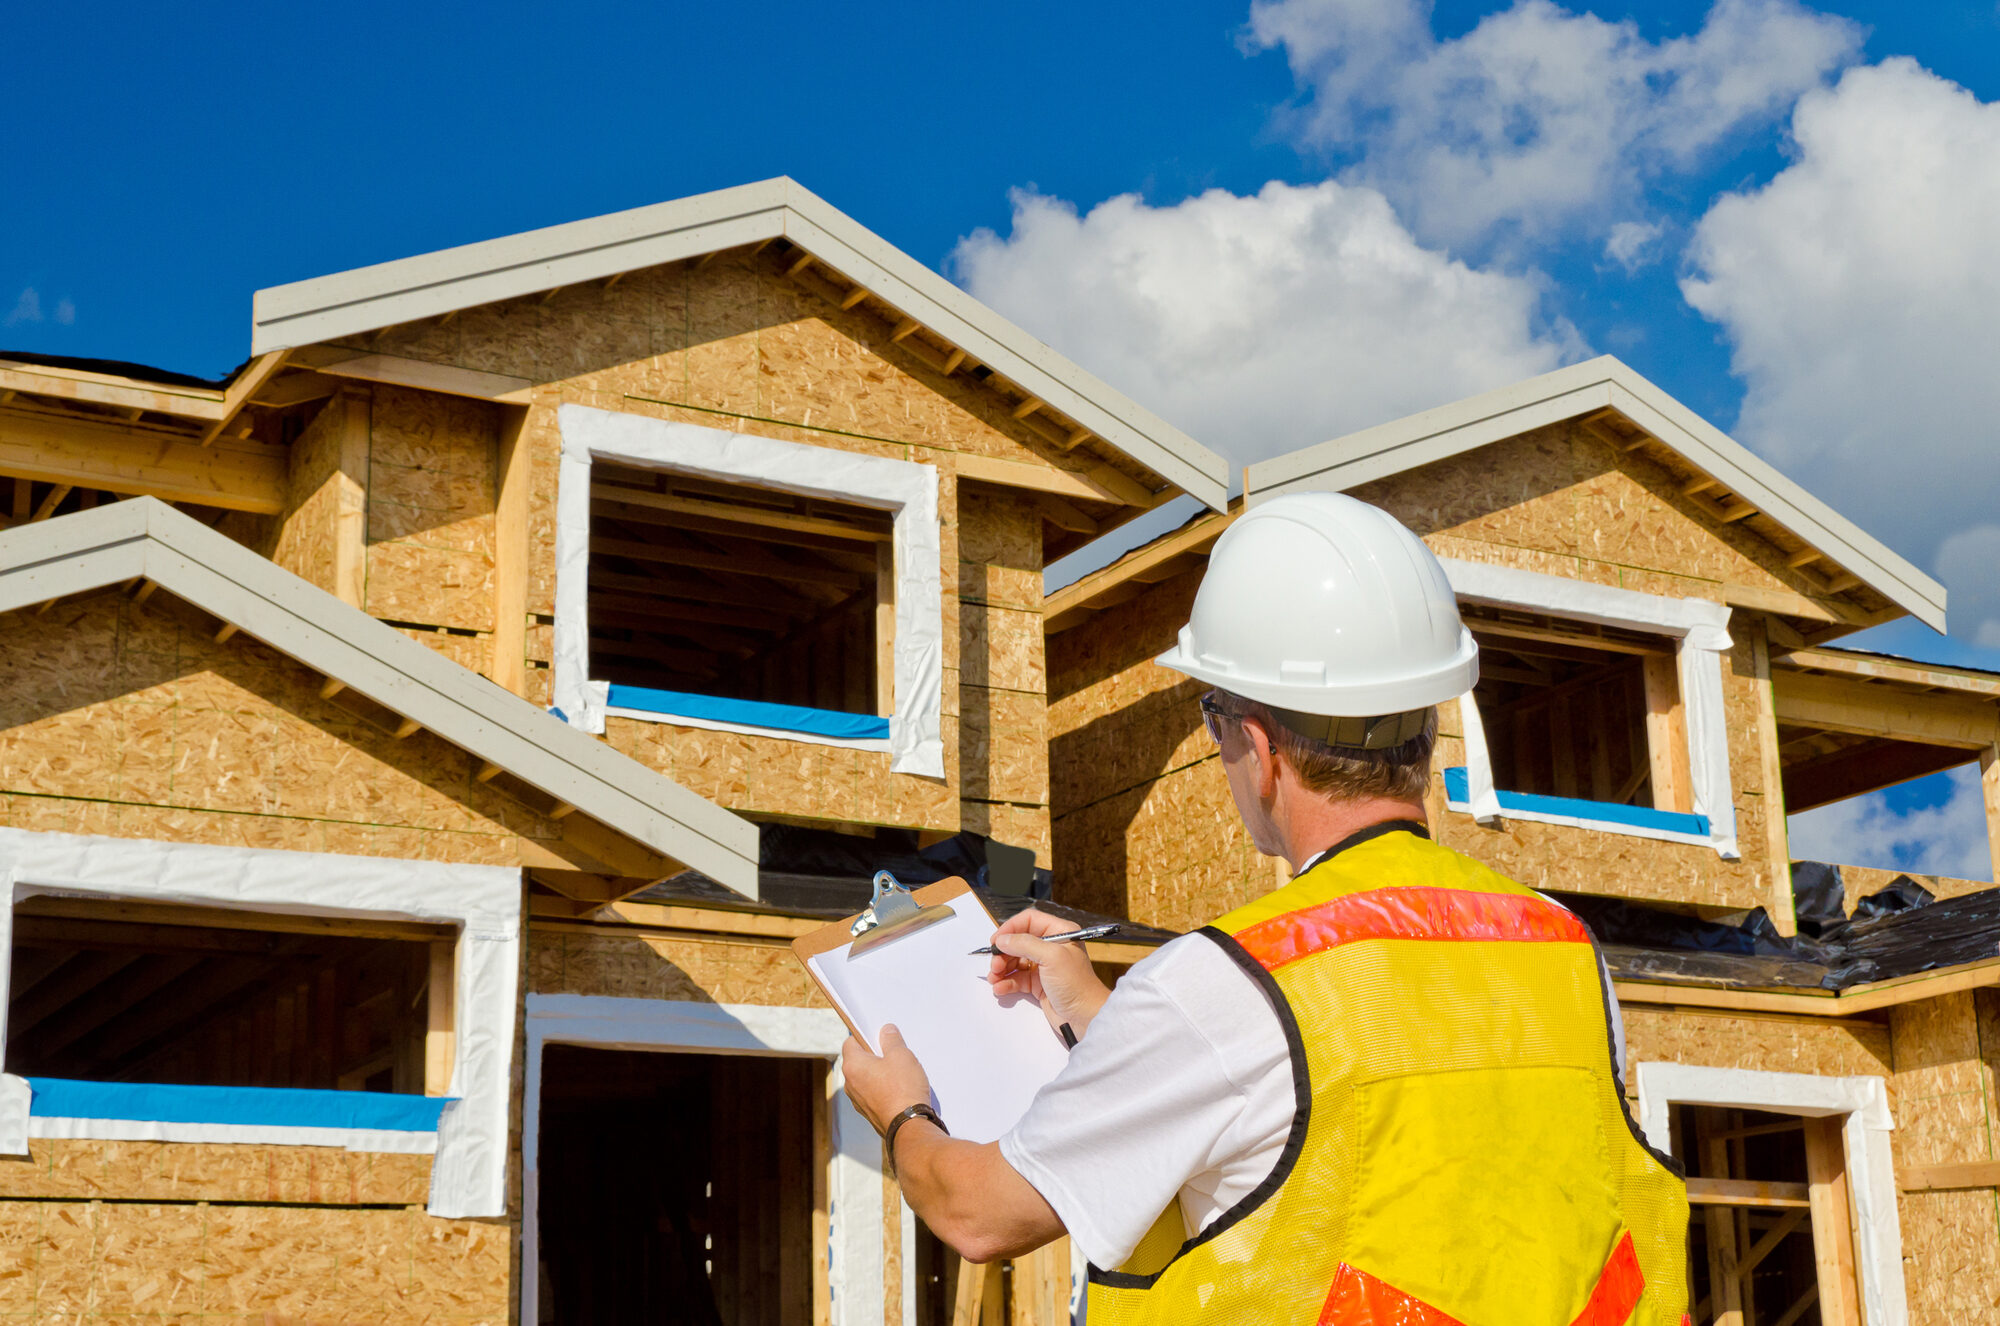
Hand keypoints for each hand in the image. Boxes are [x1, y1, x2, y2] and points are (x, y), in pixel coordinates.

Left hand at [840, 1024, 934, 1135]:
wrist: (909, 1126)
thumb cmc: (903, 1089)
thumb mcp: (901, 1055)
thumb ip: (891, 1040)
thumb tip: (886, 1031)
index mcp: (853, 1066)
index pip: (850, 1042)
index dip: (865, 1036)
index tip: (880, 1036)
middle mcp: (850, 1084)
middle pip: (859, 1061)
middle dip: (876, 1055)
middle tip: (895, 1053)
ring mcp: (859, 1101)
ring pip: (867, 1079)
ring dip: (881, 1074)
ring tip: (901, 1073)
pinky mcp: (870, 1114)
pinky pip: (874, 1095)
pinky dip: (884, 1090)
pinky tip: (902, 1090)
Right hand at [986, 909, 1111, 1040]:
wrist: (1086, 1017)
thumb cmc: (1077, 985)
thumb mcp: (1052, 957)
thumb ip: (1025, 944)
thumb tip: (1002, 939)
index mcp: (1060, 932)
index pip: (1029, 920)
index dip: (1011, 928)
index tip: (997, 940)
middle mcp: (1052, 946)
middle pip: (1019, 941)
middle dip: (1004, 952)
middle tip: (995, 964)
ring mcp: (1044, 965)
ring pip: (1015, 960)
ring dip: (1002, 968)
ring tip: (995, 978)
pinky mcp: (1038, 983)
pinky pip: (1017, 978)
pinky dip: (1006, 982)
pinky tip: (1000, 988)